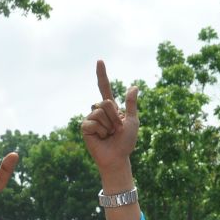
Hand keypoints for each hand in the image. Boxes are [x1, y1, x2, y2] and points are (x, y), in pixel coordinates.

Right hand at [81, 60, 138, 181]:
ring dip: (108, 125)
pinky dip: (100, 131)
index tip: (99, 61)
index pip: (104, 88)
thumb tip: (134, 86)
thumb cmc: (126, 142)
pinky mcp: (85, 128)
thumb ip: (131, 104)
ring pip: (99, 112)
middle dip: (114, 116)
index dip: (102, 75)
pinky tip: (101, 138)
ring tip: (109, 135)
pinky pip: (92, 122)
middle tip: (116, 130)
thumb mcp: (132, 121)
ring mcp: (91, 119)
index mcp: (111, 108)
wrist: (117, 157)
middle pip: (105, 102)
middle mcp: (99, 111)